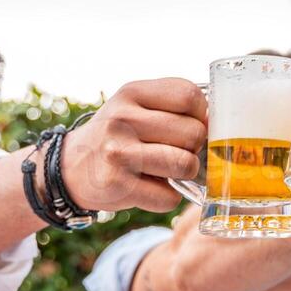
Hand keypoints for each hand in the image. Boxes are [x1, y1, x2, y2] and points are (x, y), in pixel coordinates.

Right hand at [59, 79, 208, 213]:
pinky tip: (150, 188)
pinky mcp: (117, 185)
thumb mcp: (136, 105)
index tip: (189, 124)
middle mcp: (122, 119)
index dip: (201, 114)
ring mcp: (118, 152)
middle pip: (193, 132)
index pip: (190, 95)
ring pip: (185, 164)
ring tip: (167, 169)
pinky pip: (169, 197)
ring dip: (184, 173)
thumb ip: (173, 106)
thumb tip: (219, 124)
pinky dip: (166, 197)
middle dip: (193, 147)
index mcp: (132, 92)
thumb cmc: (118, 135)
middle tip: (175, 150)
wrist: (70, 167)